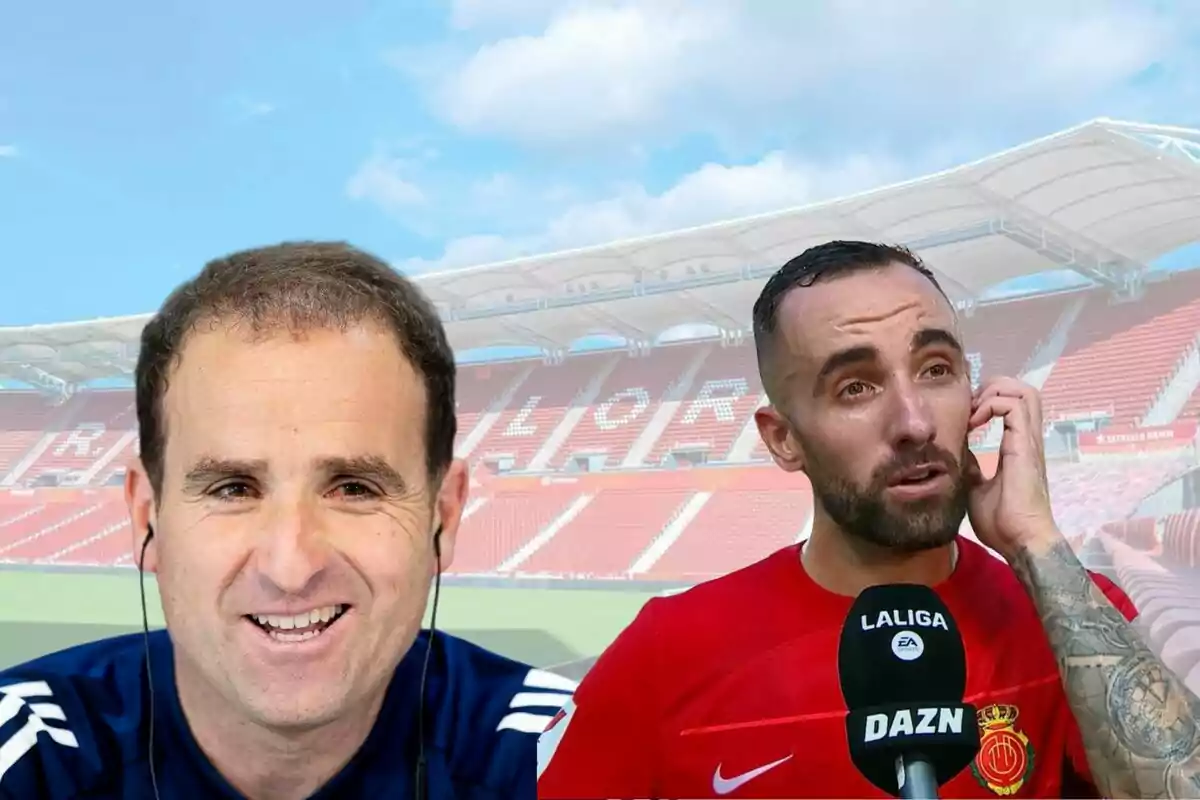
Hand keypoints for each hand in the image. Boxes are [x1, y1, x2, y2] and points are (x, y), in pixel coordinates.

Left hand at [965, 377, 1060, 560]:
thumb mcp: (976, 487)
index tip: (965, 415)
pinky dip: (992, 405)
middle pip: (1024, 390)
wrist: (1020, 541)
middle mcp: (1026, 440)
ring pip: (1024, 392)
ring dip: (994, 392)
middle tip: (970, 405)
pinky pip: (1014, 408)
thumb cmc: (1002, 522)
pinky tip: (974, 422)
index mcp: (1017, 447)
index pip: (1013, 406)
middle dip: (994, 387)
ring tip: (973, 411)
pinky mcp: (1024, 447)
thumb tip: (957, 454)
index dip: (988, 400)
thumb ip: (971, 467)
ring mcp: (1028, 442)